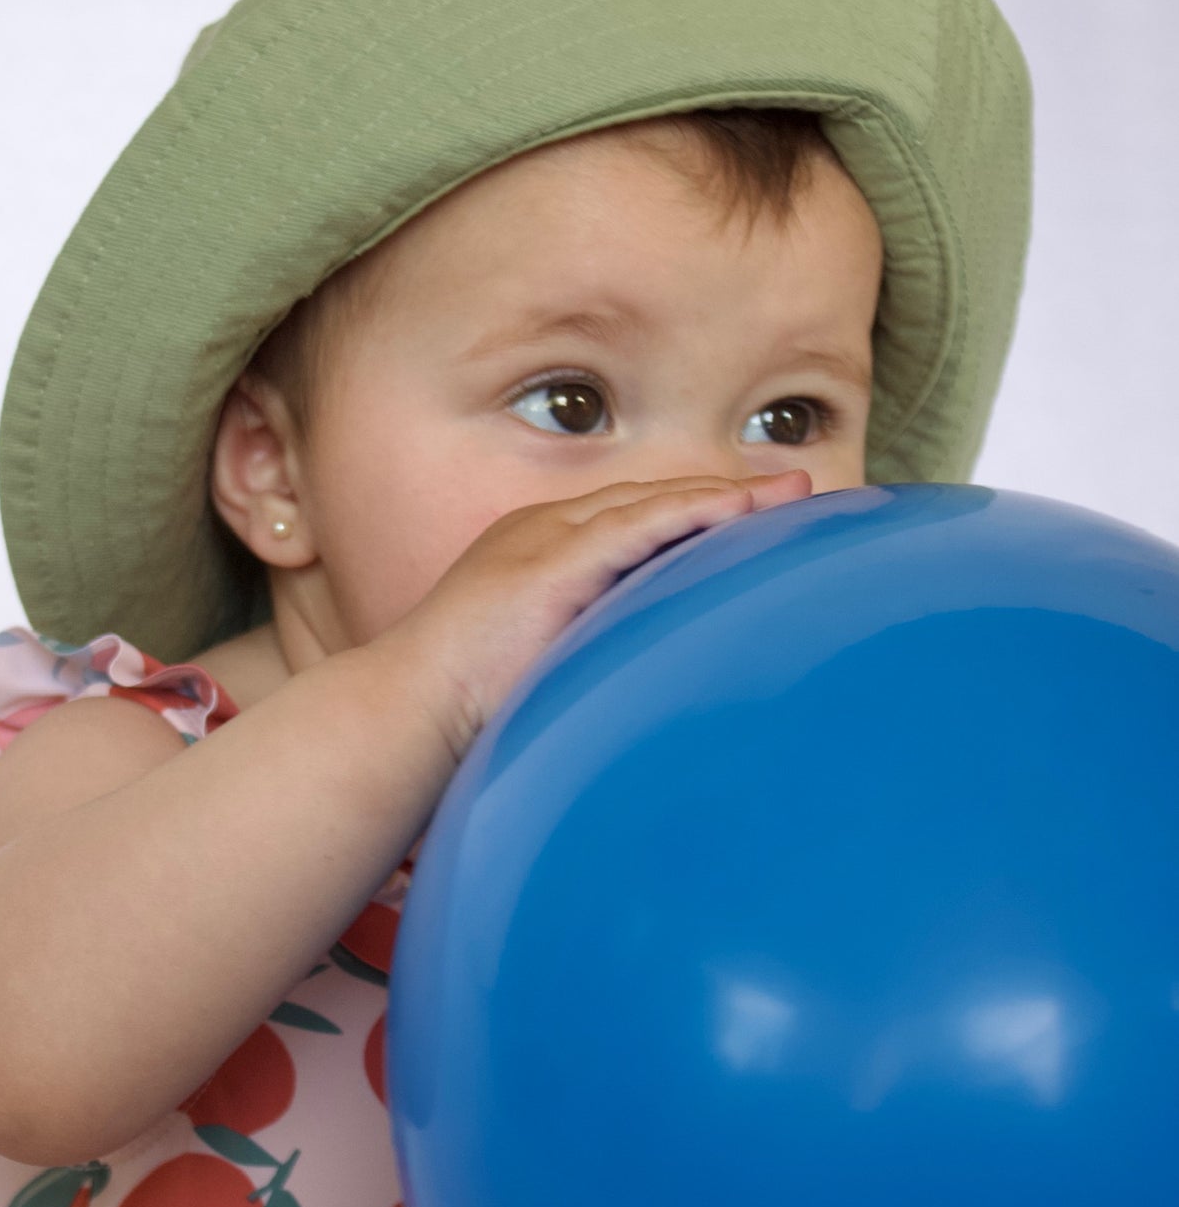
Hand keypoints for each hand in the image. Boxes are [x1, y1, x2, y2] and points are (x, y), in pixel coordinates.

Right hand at [371, 468, 811, 764]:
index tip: (761, 516)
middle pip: (652, 501)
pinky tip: (736, 510)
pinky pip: (633, 527)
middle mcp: (543, 533)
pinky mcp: (549, 563)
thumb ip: (586, 658)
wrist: (408, 717)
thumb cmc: (464, 710)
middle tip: (798, 490)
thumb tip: (641, 687)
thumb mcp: (540, 669)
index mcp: (540, 555)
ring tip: (789, 494)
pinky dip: (688, 514)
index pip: (634, 521)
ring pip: (651, 505)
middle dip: (727, 494)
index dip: (698, 513)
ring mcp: (543, 542)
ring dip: (724, 497)